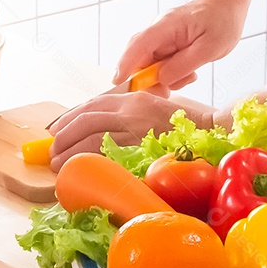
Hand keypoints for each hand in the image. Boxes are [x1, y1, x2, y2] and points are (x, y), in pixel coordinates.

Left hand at [46, 91, 213, 170]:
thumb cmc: (184, 127)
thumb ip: (130, 116)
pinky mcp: (143, 147)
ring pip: (92, 138)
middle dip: (64, 136)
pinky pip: (109, 155)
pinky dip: (91, 162)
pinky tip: (81, 169)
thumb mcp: (153, 110)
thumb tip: (100, 132)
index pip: (92, 104)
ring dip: (71, 152)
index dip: (69, 117)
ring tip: (59, 164)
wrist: (214, 132)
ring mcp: (137, 128)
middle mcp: (132, 109)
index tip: (56, 130)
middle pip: (86, 120)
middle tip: (52, 152)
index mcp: (133, 98)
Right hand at [114, 0, 247, 89]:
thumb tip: (160, 79)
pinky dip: (171, 74)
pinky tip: (189, 71)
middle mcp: (158, 32)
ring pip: (150, 65)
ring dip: (165, 78)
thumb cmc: (222, 20)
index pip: (138, 45)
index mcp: (166, 27)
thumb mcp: (209, 47)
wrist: (227, 2)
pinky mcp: (166, 45)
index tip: (118, 82)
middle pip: (139, 59)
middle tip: (168, 92)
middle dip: (149, 80)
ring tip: (190, 75)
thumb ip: (183, 64)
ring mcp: (161, 38)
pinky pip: (160, 65)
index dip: (125, 64)